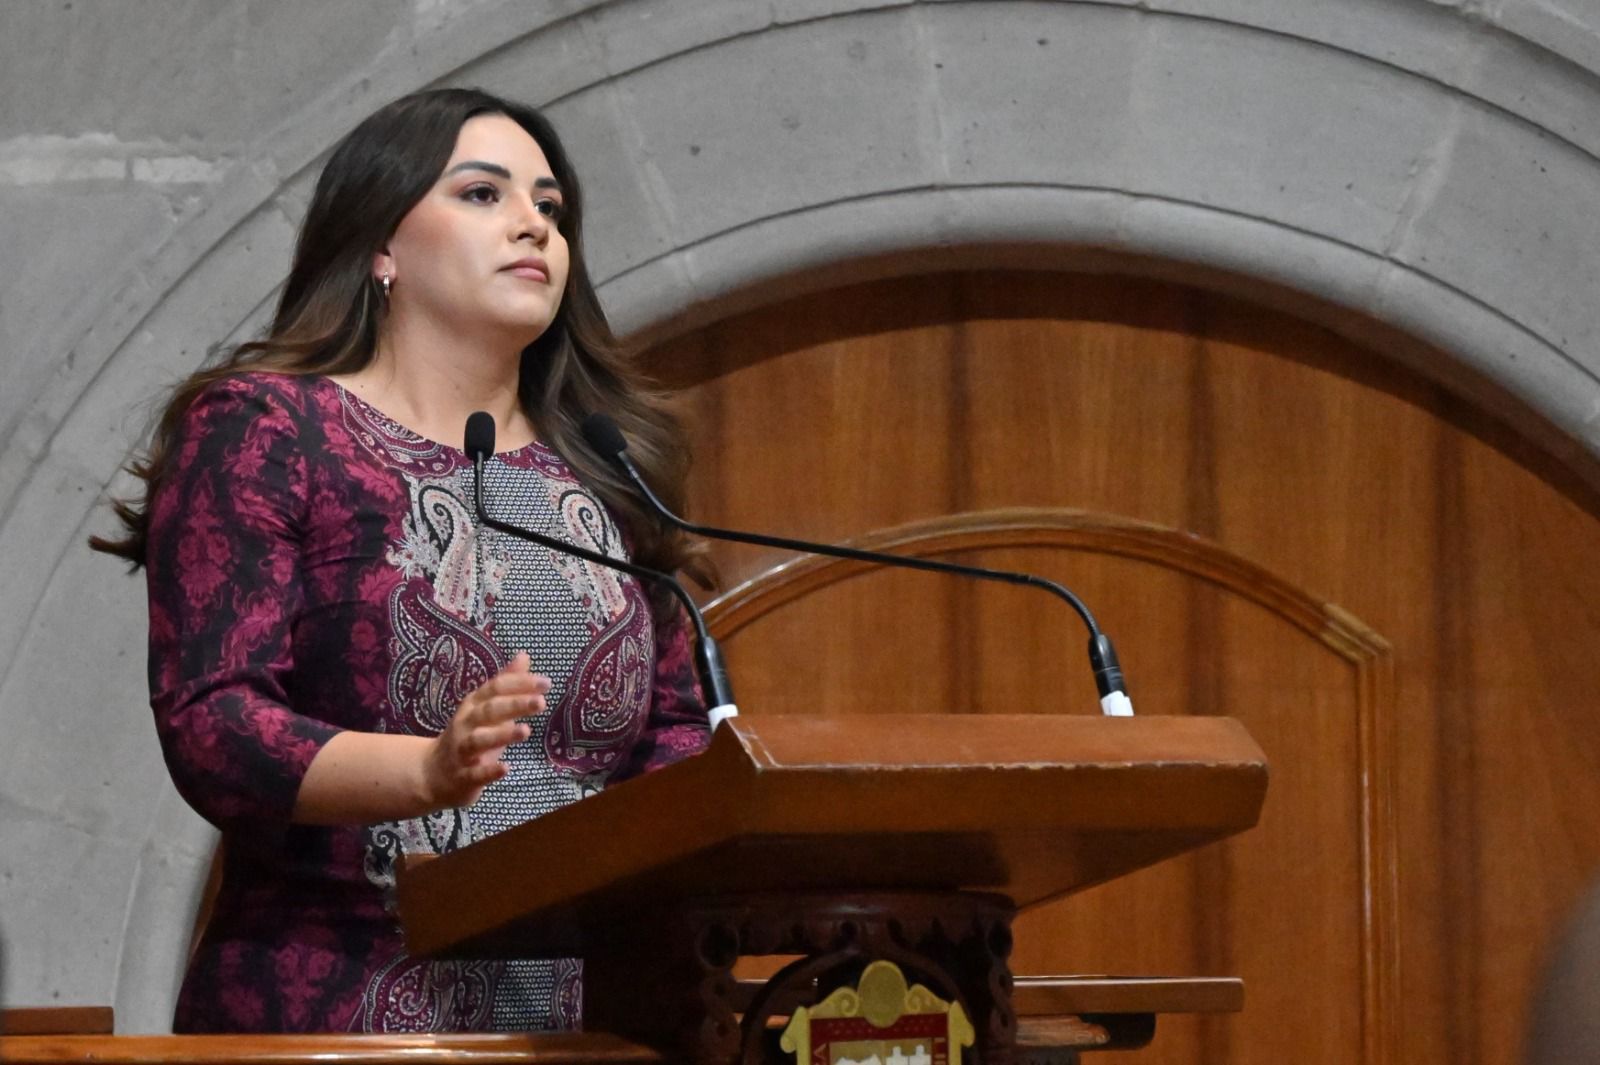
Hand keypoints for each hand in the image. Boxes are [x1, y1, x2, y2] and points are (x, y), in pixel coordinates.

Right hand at [422, 651, 549, 808]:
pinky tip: (506, 768)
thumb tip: (524, 655)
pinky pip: (475, 774)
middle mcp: (465, 724)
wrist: (432, 773)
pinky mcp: (462, 776)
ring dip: (502, 734)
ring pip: (479, 740)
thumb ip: (506, 683)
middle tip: (541, 701)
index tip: (546, 683)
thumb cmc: (469, 735)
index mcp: (473, 705)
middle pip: (489, 710)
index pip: (495, 688)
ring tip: (526, 731)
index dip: (519, 684)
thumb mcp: (486, 707)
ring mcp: (462, 751)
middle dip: (514, 704)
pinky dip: (489, 771)